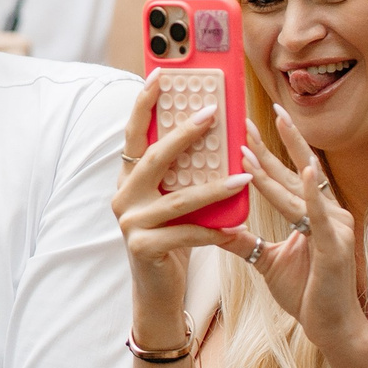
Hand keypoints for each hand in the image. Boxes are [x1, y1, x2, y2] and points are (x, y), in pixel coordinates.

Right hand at [112, 78, 249, 341]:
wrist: (157, 293)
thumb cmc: (172, 241)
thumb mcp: (173, 202)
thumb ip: (182, 174)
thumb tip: (213, 130)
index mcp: (128, 179)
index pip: (134, 133)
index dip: (144, 103)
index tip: (161, 74)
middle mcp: (122, 196)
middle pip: (154, 156)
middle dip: (185, 133)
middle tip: (213, 113)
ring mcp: (129, 223)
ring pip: (178, 198)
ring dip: (215, 186)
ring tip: (244, 175)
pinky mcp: (143, 248)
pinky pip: (187, 233)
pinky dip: (214, 229)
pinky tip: (236, 226)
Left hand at [238, 107, 366, 352]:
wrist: (331, 328)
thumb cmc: (307, 293)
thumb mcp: (267, 261)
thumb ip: (244, 242)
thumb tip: (214, 227)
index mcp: (317, 213)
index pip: (289, 175)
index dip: (268, 151)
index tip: (246, 126)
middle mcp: (330, 213)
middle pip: (294, 173)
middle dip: (270, 145)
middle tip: (246, 118)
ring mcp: (336, 227)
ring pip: (298, 191)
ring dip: (274, 167)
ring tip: (251, 143)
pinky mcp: (336, 245)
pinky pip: (319, 216)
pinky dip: (312, 193)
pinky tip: (305, 171)